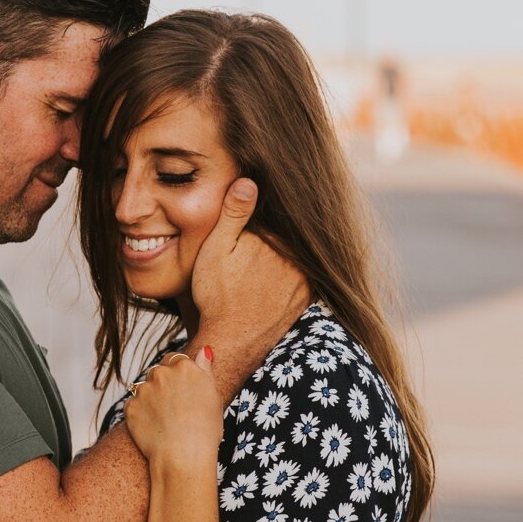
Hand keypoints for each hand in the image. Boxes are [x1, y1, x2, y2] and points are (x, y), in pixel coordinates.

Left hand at [124, 350, 223, 469]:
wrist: (183, 457)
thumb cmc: (205, 430)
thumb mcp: (214, 396)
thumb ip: (205, 370)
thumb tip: (203, 351)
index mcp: (185, 367)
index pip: (176, 360)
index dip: (180, 376)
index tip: (184, 393)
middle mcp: (162, 373)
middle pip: (158, 372)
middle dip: (164, 385)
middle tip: (175, 409)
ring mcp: (144, 390)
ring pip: (144, 389)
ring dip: (151, 399)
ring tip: (165, 421)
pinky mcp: (131, 407)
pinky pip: (134, 406)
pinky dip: (141, 415)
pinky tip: (154, 428)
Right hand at [190, 180, 308, 391]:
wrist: (231, 341)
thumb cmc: (217, 294)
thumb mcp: (216, 249)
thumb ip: (233, 214)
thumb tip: (249, 181)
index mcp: (273, 238)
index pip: (270, 218)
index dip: (256, 221)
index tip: (246, 235)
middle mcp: (295, 255)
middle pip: (284, 237)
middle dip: (272, 239)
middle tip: (249, 258)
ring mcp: (304, 277)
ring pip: (295, 256)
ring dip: (283, 257)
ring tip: (257, 271)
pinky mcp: (306, 297)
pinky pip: (303, 276)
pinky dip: (292, 275)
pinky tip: (271, 282)